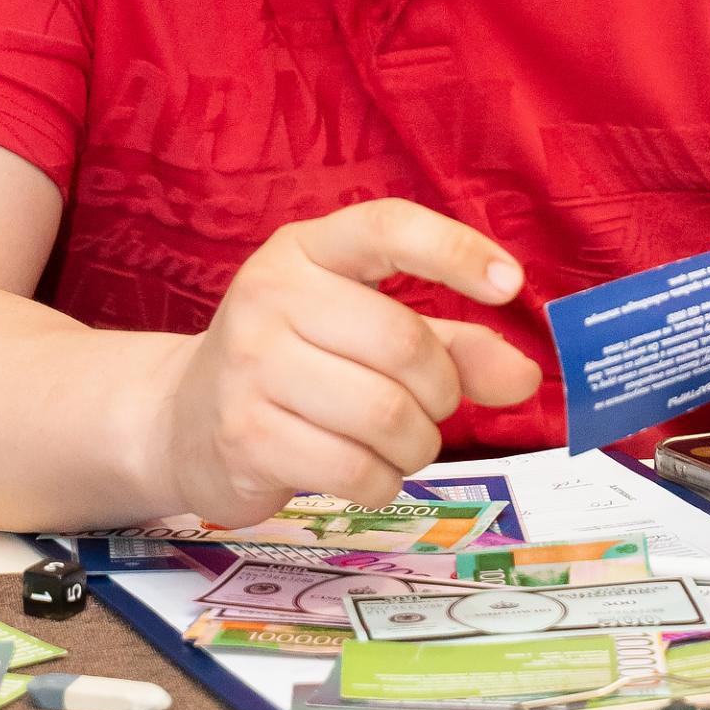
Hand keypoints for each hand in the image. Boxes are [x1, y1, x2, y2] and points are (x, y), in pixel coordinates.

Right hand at [162, 200, 541, 523]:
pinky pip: (355, 469)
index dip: (455, 251)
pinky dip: (383, 482)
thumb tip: (527, 377)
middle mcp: (271, 294)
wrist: (182, 419)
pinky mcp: (245, 435)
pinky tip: (365, 472)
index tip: (511, 284)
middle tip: (431, 407)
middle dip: (441, 392)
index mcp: (306, 250)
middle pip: (404, 343)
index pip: (388, 227)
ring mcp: (250, 365)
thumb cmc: (294, 364)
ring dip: (416, 444)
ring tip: (398, 443)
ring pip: (386, 414)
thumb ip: (453, 347)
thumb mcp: (368, 333)